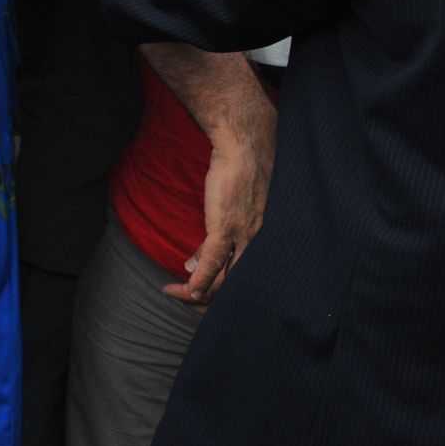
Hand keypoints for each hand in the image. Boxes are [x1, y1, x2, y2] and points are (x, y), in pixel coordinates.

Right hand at [165, 115, 273, 310]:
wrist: (246, 144)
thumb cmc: (244, 171)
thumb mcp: (238, 209)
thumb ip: (219, 239)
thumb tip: (194, 262)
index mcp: (268, 243)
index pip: (248, 281)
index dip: (223, 294)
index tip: (201, 296)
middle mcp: (261, 245)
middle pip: (237, 287)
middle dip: (208, 299)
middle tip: (187, 300)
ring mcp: (246, 237)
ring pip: (225, 279)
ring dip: (197, 292)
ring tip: (176, 294)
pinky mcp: (228, 226)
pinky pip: (214, 261)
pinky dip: (199, 280)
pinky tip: (186, 290)